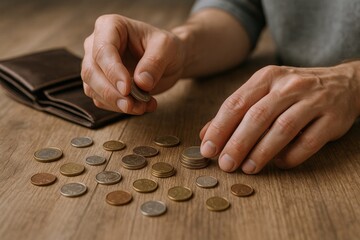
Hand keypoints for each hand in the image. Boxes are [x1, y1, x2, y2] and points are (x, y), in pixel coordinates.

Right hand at [81, 14, 185, 113]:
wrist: (168, 60)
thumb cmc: (166, 47)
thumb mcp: (167, 48)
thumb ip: (154, 62)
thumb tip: (141, 83)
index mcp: (110, 26)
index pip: (103, 50)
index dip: (113, 72)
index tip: (127, 89)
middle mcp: (96, 44)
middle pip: (91, 71)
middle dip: (111, 93)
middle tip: (132, 105)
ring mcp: (95, 65)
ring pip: (92, 89)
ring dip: (116, 103)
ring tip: (143, 107)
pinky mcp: (100, 84)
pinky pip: (101, 100)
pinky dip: (119, 108)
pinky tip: (141, 107)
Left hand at [200, 62, 359, 172]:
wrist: (343, 83)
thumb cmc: (293, 92)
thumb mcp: (263, 92)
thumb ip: (236, 112)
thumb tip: (205, 134)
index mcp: (267, 77)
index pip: (236, 103)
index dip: (219, 128)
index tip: (208, 149)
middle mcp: (289, 85)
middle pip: (257, 116)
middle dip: (238, 143)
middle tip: (225, 164)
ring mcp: (313, 100)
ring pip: (282, 128)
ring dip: (262, 152)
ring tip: (248, 168)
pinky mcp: (332, 118)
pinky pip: (308, 142)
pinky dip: (291, 156)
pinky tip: (278, 164)